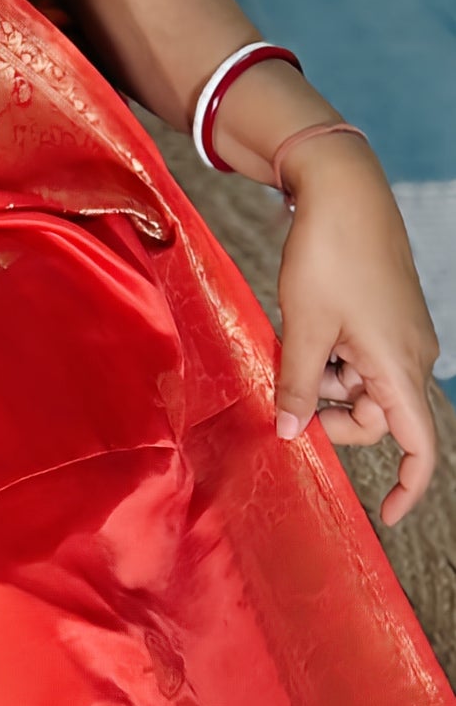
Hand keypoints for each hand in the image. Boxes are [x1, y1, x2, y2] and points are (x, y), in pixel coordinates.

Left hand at [274, 132, 438, 526]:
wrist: (343, 189)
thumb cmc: (327, 256)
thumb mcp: (304, 328)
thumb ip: (298, 387)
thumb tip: (291, 432)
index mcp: (400, 367)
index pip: (418, 446)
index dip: (408, 487)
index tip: (387, 516)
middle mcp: (413, 354)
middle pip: (377, 416)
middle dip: (333, 416)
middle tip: (287, 398)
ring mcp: (403, 333)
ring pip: (364, 384)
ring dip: (327, 380)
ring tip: (293, 343)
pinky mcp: (389, 314)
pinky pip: (362, 356)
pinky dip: (333, 357)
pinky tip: (305, 329)